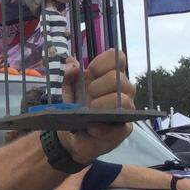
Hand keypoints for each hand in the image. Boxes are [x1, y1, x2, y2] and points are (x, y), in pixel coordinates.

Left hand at [56, 49, 134, 163]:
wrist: (71, 132)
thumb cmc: (73, 105)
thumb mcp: (64, 89)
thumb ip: (66, 74)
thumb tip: (72, 63)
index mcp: (109, 75)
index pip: (118, 57)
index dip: (104, 61)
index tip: (90, 71)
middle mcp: (121, 90)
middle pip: (120, 79)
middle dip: (101, 84)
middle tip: (89, 92)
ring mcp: (124, 110)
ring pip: (125, 101)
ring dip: (105, 103)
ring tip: (91, 108)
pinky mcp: (122, 130)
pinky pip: (121, 128)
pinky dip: (103, 127)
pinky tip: (91, 127)